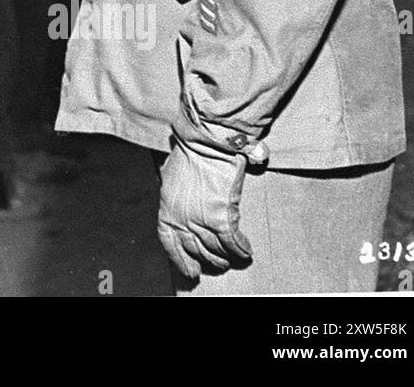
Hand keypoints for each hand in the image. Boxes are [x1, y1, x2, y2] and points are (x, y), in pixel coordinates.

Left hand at [157, 134, 252, 279]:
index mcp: (167, 208)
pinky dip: (240, 249)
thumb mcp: (171, 174)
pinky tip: (246, 251)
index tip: (189, 271)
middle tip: (218, 264)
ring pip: (215, 249)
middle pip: (195, 248)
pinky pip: (232, 242)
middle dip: (208, 259)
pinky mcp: (221, 218)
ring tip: (233, 258)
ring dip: (226, 256)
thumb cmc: (189, 152)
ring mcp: (200, 220)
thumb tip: (181, 198)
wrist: (205, 142)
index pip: (169, 243)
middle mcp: (182, 218)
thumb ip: (174, 191)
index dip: (179, 259)